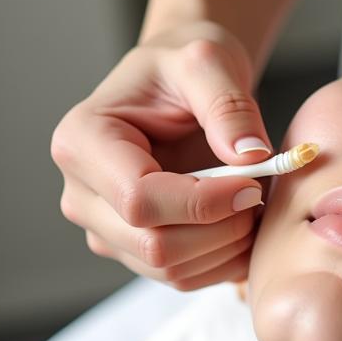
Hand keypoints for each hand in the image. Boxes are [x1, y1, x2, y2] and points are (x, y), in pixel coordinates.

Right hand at [52, 21, 274, 290]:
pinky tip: (244, 223)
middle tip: (259, 194)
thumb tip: (249, 155)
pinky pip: (185, 278)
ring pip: (171, 270)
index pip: (140, 200)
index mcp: (83, 142)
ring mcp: (107, 229)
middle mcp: (82, 195)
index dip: (205, 202)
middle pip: (154, 246)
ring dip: (228, 246)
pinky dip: (225, 260)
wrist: (181, 86)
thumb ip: (229, 105)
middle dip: (221, 228)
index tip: (252, 183)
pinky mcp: (136, 251)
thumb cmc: (184, 66)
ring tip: (254, 204)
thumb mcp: (208, 62)